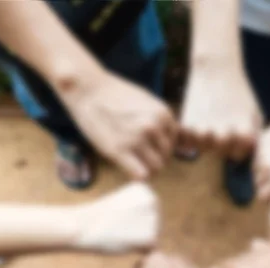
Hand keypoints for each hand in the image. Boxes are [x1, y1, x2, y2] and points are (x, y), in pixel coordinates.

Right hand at [59, 70, 176, 179]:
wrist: (88, 89)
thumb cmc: (115, 95)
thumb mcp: (147, 101)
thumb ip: (161, 120)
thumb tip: (182, 140)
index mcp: (164, 114)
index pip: (174, 143)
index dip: (161, 146)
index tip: (147, 143)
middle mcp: (154, 127)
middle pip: (166, 157)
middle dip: (154, 158)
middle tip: (138, 153)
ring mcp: (137, 139)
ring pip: (156, 169)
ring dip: (146, 168)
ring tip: (133, 160)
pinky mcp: (119, 150)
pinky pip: (141, 175)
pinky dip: (137, 176)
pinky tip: (128, 167)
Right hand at [72, 183, 158, 252]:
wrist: (81, 226)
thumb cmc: (96, 218)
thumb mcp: (122, 204)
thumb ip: (139, 209)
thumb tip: (153, 222)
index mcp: (145, 190)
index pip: (149, 213)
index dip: (132, 221)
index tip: (116, 216)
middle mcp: (153, 199)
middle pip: (154, 225)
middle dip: (137, 231)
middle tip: (116, 226)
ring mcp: (153, 217)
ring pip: (152, 237)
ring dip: (136, 240)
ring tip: (118, 232)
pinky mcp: (150, 235)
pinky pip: (149, 249)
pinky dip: (136, 250)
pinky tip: (122, 241)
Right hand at [180, 63, 262, 160]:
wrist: (217, 69)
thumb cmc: (239, 93)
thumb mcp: (255, 114)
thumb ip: (255, 137)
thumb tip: (252, 160)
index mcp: (244, 133)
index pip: (239, 155)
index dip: (237, 145)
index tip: (236, 132)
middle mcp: (224, 134)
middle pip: (221, 153)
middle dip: (222, 142)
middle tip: (221, 125)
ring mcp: (204, 131)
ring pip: (204, 148)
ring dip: (205, 139)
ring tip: (209, 123)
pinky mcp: (187, 124)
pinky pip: (188, 140)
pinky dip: (190, 133)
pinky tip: (197, 120)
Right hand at [255, 111, 269, 201]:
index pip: (263, 197)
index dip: (269, 196)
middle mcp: (268, 168)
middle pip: (257, 184)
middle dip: (265, 184)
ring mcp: (263, 153)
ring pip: (255, 169)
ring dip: (262, 170)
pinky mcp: (262, 141)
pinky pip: (257, 153)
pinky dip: (263, 156)